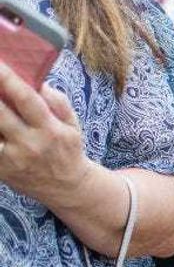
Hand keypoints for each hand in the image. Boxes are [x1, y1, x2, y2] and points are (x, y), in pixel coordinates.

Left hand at [0, 62, 87, 203]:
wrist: (67, 188)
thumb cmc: (68, 149)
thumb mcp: (72, 124)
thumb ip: (57, 101)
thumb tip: (37, 81)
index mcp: (49, 128)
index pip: (26, 99)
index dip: (7, 79)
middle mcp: (29, 143)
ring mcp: (12, 159)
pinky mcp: (0, 170)